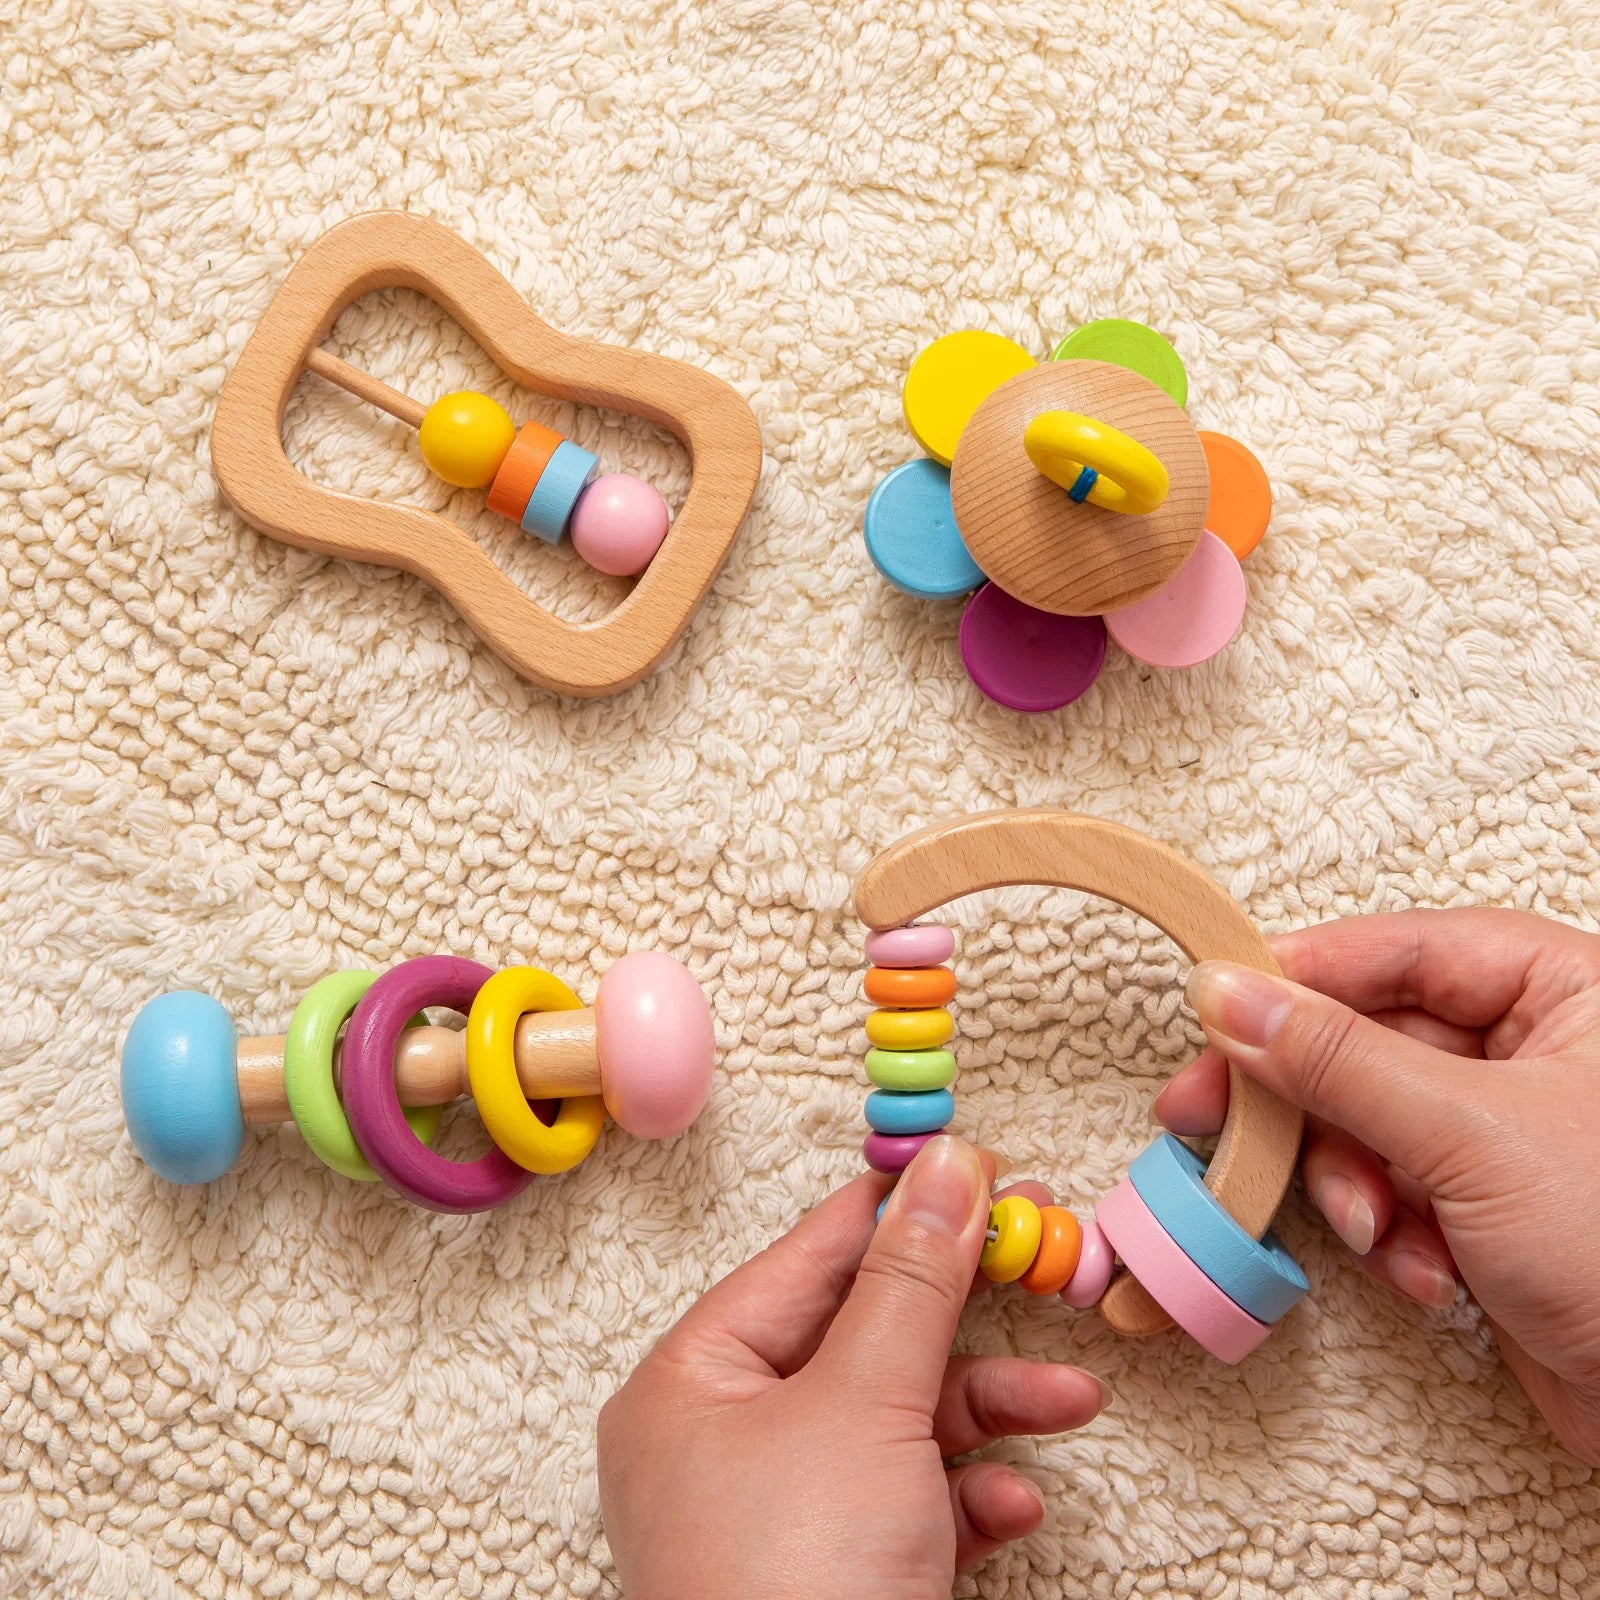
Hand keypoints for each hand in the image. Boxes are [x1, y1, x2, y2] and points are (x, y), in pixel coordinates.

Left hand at [597, 1137, 1104, 1598]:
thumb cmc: (795, 1586)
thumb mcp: (867, 1405)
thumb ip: (915, 1280)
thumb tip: (948, 1164)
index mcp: (693, 1384)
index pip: (807, 1261)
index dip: (897, 1209)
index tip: (977, 1166)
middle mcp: (726, 1446)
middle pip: (860, 1341)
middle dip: (961, 1317)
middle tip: (1040, 1258)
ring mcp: (781, 1521)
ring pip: (898, 1425)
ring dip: (988, 1412)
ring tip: (1069, 1399)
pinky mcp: (835, 1584)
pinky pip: (909, 1509)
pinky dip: (967, 1502)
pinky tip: (1013, 1512)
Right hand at [1156, 907, 1599, 1464]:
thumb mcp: (1469, 1135)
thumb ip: (1336, 1059)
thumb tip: (1230, 996)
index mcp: (1565, 992)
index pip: (1399, 951)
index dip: (1302, 975)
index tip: (1216, 1004)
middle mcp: (1537, 1049)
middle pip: (1369, 1037)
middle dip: (1308, 1101)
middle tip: (1212, 1115)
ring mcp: (1509, 1129)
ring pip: (1368, 1119)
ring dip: (1353, 1183)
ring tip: (1372, 1228)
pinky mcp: (1489, 1203)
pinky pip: (1394, 1186)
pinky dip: (1390, 1231)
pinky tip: (1426, 1273)